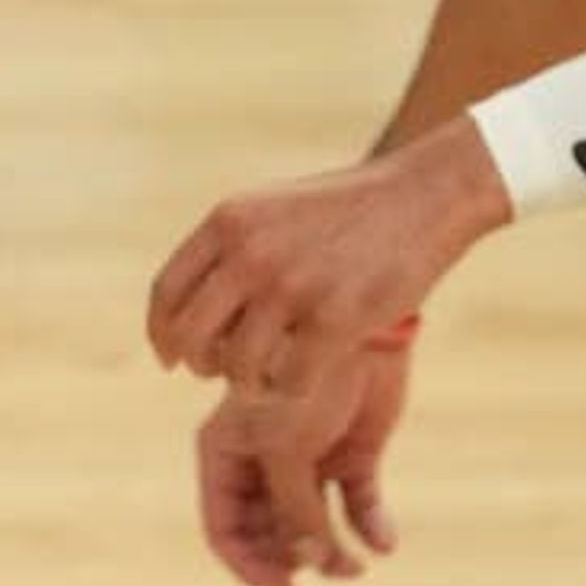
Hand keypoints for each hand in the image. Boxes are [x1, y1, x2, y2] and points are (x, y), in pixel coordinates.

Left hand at [145, 119, 504, 399]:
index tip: (167, 358)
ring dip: (249, 383)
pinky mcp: (332, 319)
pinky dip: (291, 390)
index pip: (166, 293)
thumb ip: (231, 250)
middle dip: (199, 364)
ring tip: (267, 379)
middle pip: (192, 335)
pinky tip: (302, 380)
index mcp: (228, 222)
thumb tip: (190, 309)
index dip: (161, 334)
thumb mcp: (273, 211)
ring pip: (238, 366)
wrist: (424, 195)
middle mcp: (249, 253)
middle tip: (216, 373)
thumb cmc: (349, 209)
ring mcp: (290, 286)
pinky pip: (288, 381)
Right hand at [197, 341, 409, 585]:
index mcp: (227, 453)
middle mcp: (264, 462)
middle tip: (324, 569)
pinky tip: (384, 541)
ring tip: (355, 566)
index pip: (223, 526)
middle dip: (293, 559)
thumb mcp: (288, 448)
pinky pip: (358, 506)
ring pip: (313, 528)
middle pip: (267, 534)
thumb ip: (295, 509)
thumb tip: (313, 563)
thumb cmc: (306, 378)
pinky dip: (370, 527)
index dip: (248, 564)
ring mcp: (309, 460)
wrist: (365, 328)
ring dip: (334, 555)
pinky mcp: (354, 455)